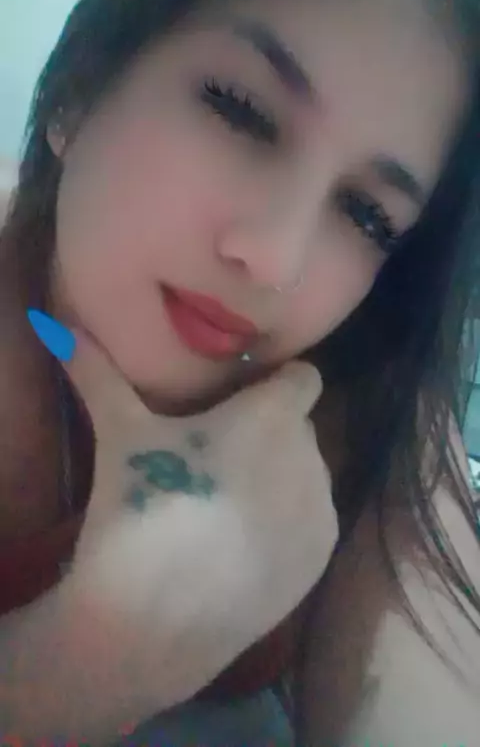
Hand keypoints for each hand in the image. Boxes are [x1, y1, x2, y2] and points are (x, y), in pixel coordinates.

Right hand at [62, 330, 337, 704]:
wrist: (153, 622)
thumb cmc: (142, 509)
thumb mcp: (121, 434)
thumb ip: (99, 373)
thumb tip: (62, 326)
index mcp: (271, 418)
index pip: (303, 377)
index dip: (277, 383)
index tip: (241, 399)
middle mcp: (310, 458)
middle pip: (297, 427)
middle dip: (267, 431)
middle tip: (217, 454)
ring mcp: (320, 513)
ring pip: (306, 473)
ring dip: (278, 475)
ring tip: (225, 501)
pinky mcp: (320, 561)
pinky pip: (312, 520)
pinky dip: (287, 521)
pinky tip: (241, 541)